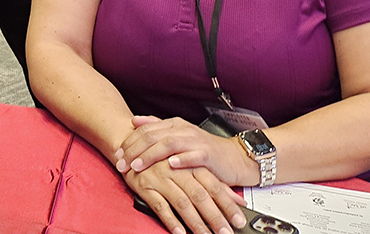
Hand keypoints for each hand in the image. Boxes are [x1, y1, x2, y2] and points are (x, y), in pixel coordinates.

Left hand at [117, 116, 259, 187]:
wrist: (234, 159)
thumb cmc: (203, 150)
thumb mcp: (179, 137)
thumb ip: (157, 128)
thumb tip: (134, 121)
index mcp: (173, 125)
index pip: (145, 130)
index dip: (129, 141)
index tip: (116, 155)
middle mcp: (183, 130)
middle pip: (153, 136)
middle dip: (133, 150)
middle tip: (120, 163)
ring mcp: (196, 141)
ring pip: (169, 144)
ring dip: (150, 155)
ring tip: (137, 165)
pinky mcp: (209, 154)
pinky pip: (194, 155)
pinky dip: (181, 159)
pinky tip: (170, 165)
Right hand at [127, 162, 246, 233]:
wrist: (130, 144)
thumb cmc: (164, 157)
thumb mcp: (191, 165)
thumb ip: (215, 182)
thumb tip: (239, 199)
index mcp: (190, 164)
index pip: (214, 186)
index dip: (227, 204)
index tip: (238, 220)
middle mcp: (177, 170)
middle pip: (200, 196)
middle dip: (215, 217)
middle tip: (226, 232)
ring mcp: (160, 178)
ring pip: (182, 203)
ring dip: (196, 222)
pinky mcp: (145, 186)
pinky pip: (160, 205)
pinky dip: (171, 220)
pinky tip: (180, 232)